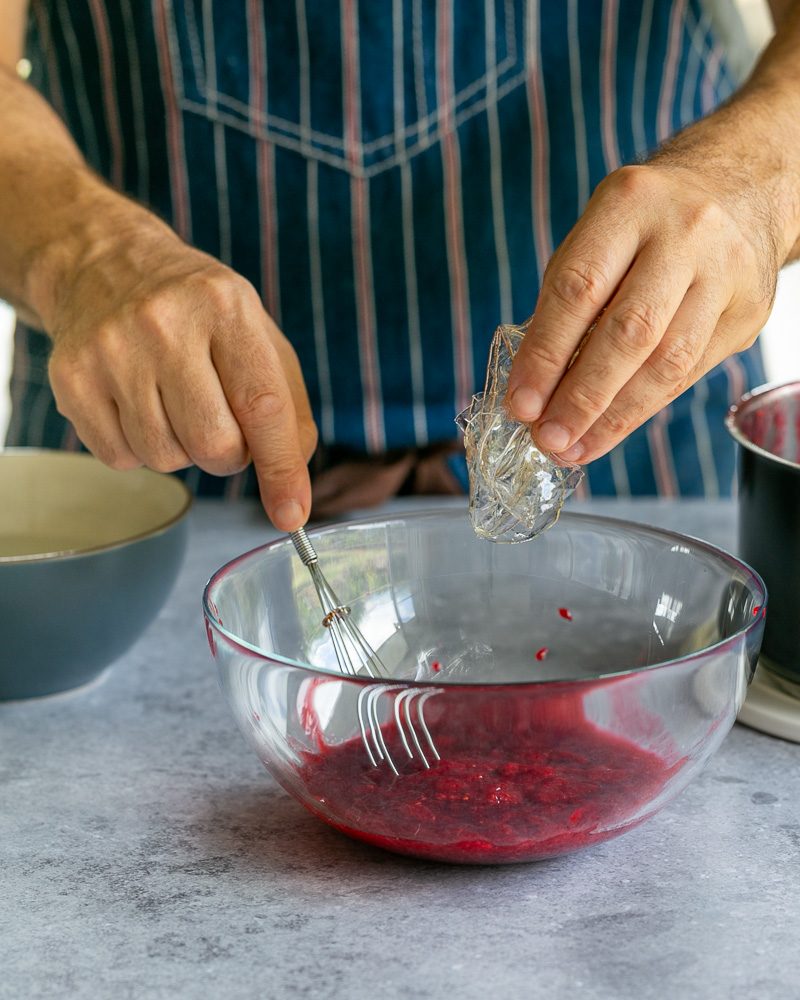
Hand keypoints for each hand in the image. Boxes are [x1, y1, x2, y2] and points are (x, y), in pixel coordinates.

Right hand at [46, 211, 316, 530]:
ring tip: (173, 401)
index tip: (291, 515)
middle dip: (227, 455)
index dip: (281, 469)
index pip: (262, 405)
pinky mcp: (71, 379)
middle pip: (214, 445)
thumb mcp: (258, 337)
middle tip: (220, 422)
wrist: (104, 265)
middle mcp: (164, 323)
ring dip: (181, 449)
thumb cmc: (198, 313)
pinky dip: (139, 448)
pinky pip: (121, 458)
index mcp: (225, 306)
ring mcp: (111, 350)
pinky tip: (136, 403)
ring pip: (166, 459)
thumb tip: (292, 486)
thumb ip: (288, 408)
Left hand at [506, 109, 799, 464]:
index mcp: (629, 204)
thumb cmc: (644, 223)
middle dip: (581, 396)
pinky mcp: (747, 312)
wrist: (739, 189)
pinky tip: (607, 432)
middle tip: (545, 438)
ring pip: (666, 362)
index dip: (545, 353)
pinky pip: (688, 374)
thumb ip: (564, 300)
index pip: (578, 289)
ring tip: (572, 447)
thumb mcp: (596, 234)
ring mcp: (725, 274)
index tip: (520, 403)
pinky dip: (641, 410)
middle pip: (629, 331)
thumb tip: (531, 385)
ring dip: (613, 416)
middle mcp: (685, 235)